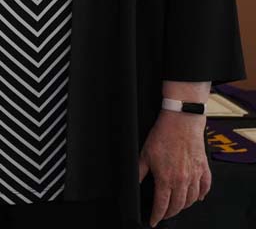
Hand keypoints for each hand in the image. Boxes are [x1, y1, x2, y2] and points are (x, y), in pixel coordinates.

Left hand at [139, 110, 210, 225]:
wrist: (181, 122)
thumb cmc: (163, 135)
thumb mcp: (144, 154)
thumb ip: (140, 172)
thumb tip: (134, 183)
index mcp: (166, 178)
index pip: (162, 205)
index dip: (157, 215)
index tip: (153, 221)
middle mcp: (183, 180)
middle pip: (178, 205)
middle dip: (170, 213)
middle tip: (164, 215)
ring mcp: (195, 175)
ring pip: (192, 199)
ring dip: (184, 205)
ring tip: (177, 206)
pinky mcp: (203, 168)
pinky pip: (205, 187)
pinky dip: (201, 195)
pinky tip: (198, 197)